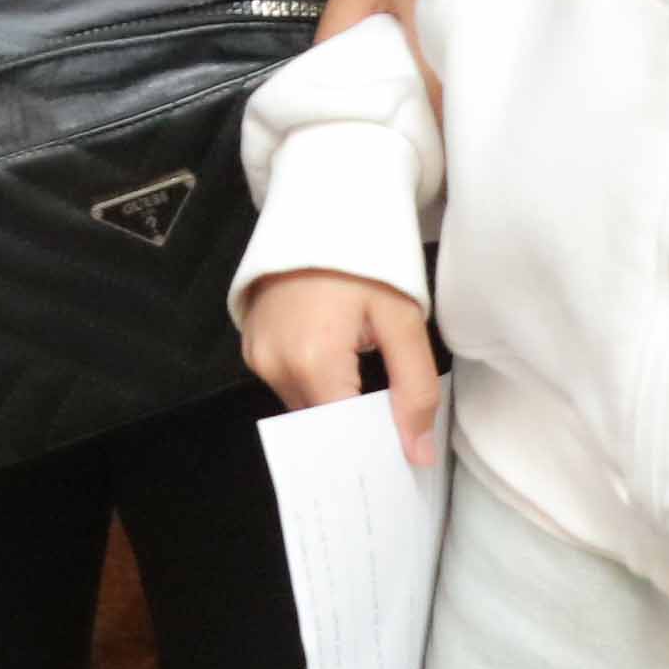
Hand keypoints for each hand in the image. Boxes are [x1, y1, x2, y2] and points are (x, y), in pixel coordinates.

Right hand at [242, 273, 442, 467]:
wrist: (322, 213)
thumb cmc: (365, 260)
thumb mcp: (404, 321)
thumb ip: (415, 389)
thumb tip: (417, 455)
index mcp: (312, 362)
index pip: (341, 437)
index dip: (373, 445)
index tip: (400, 450)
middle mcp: (275, 365)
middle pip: (320, 426)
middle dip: (355, 428)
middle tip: (390, 415)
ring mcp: (256, 357)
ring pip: (303, 409)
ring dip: (334, 404)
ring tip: (364, 379)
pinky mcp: (251, 347)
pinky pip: (287, 386)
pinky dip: (314, 384)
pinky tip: (338, 363)